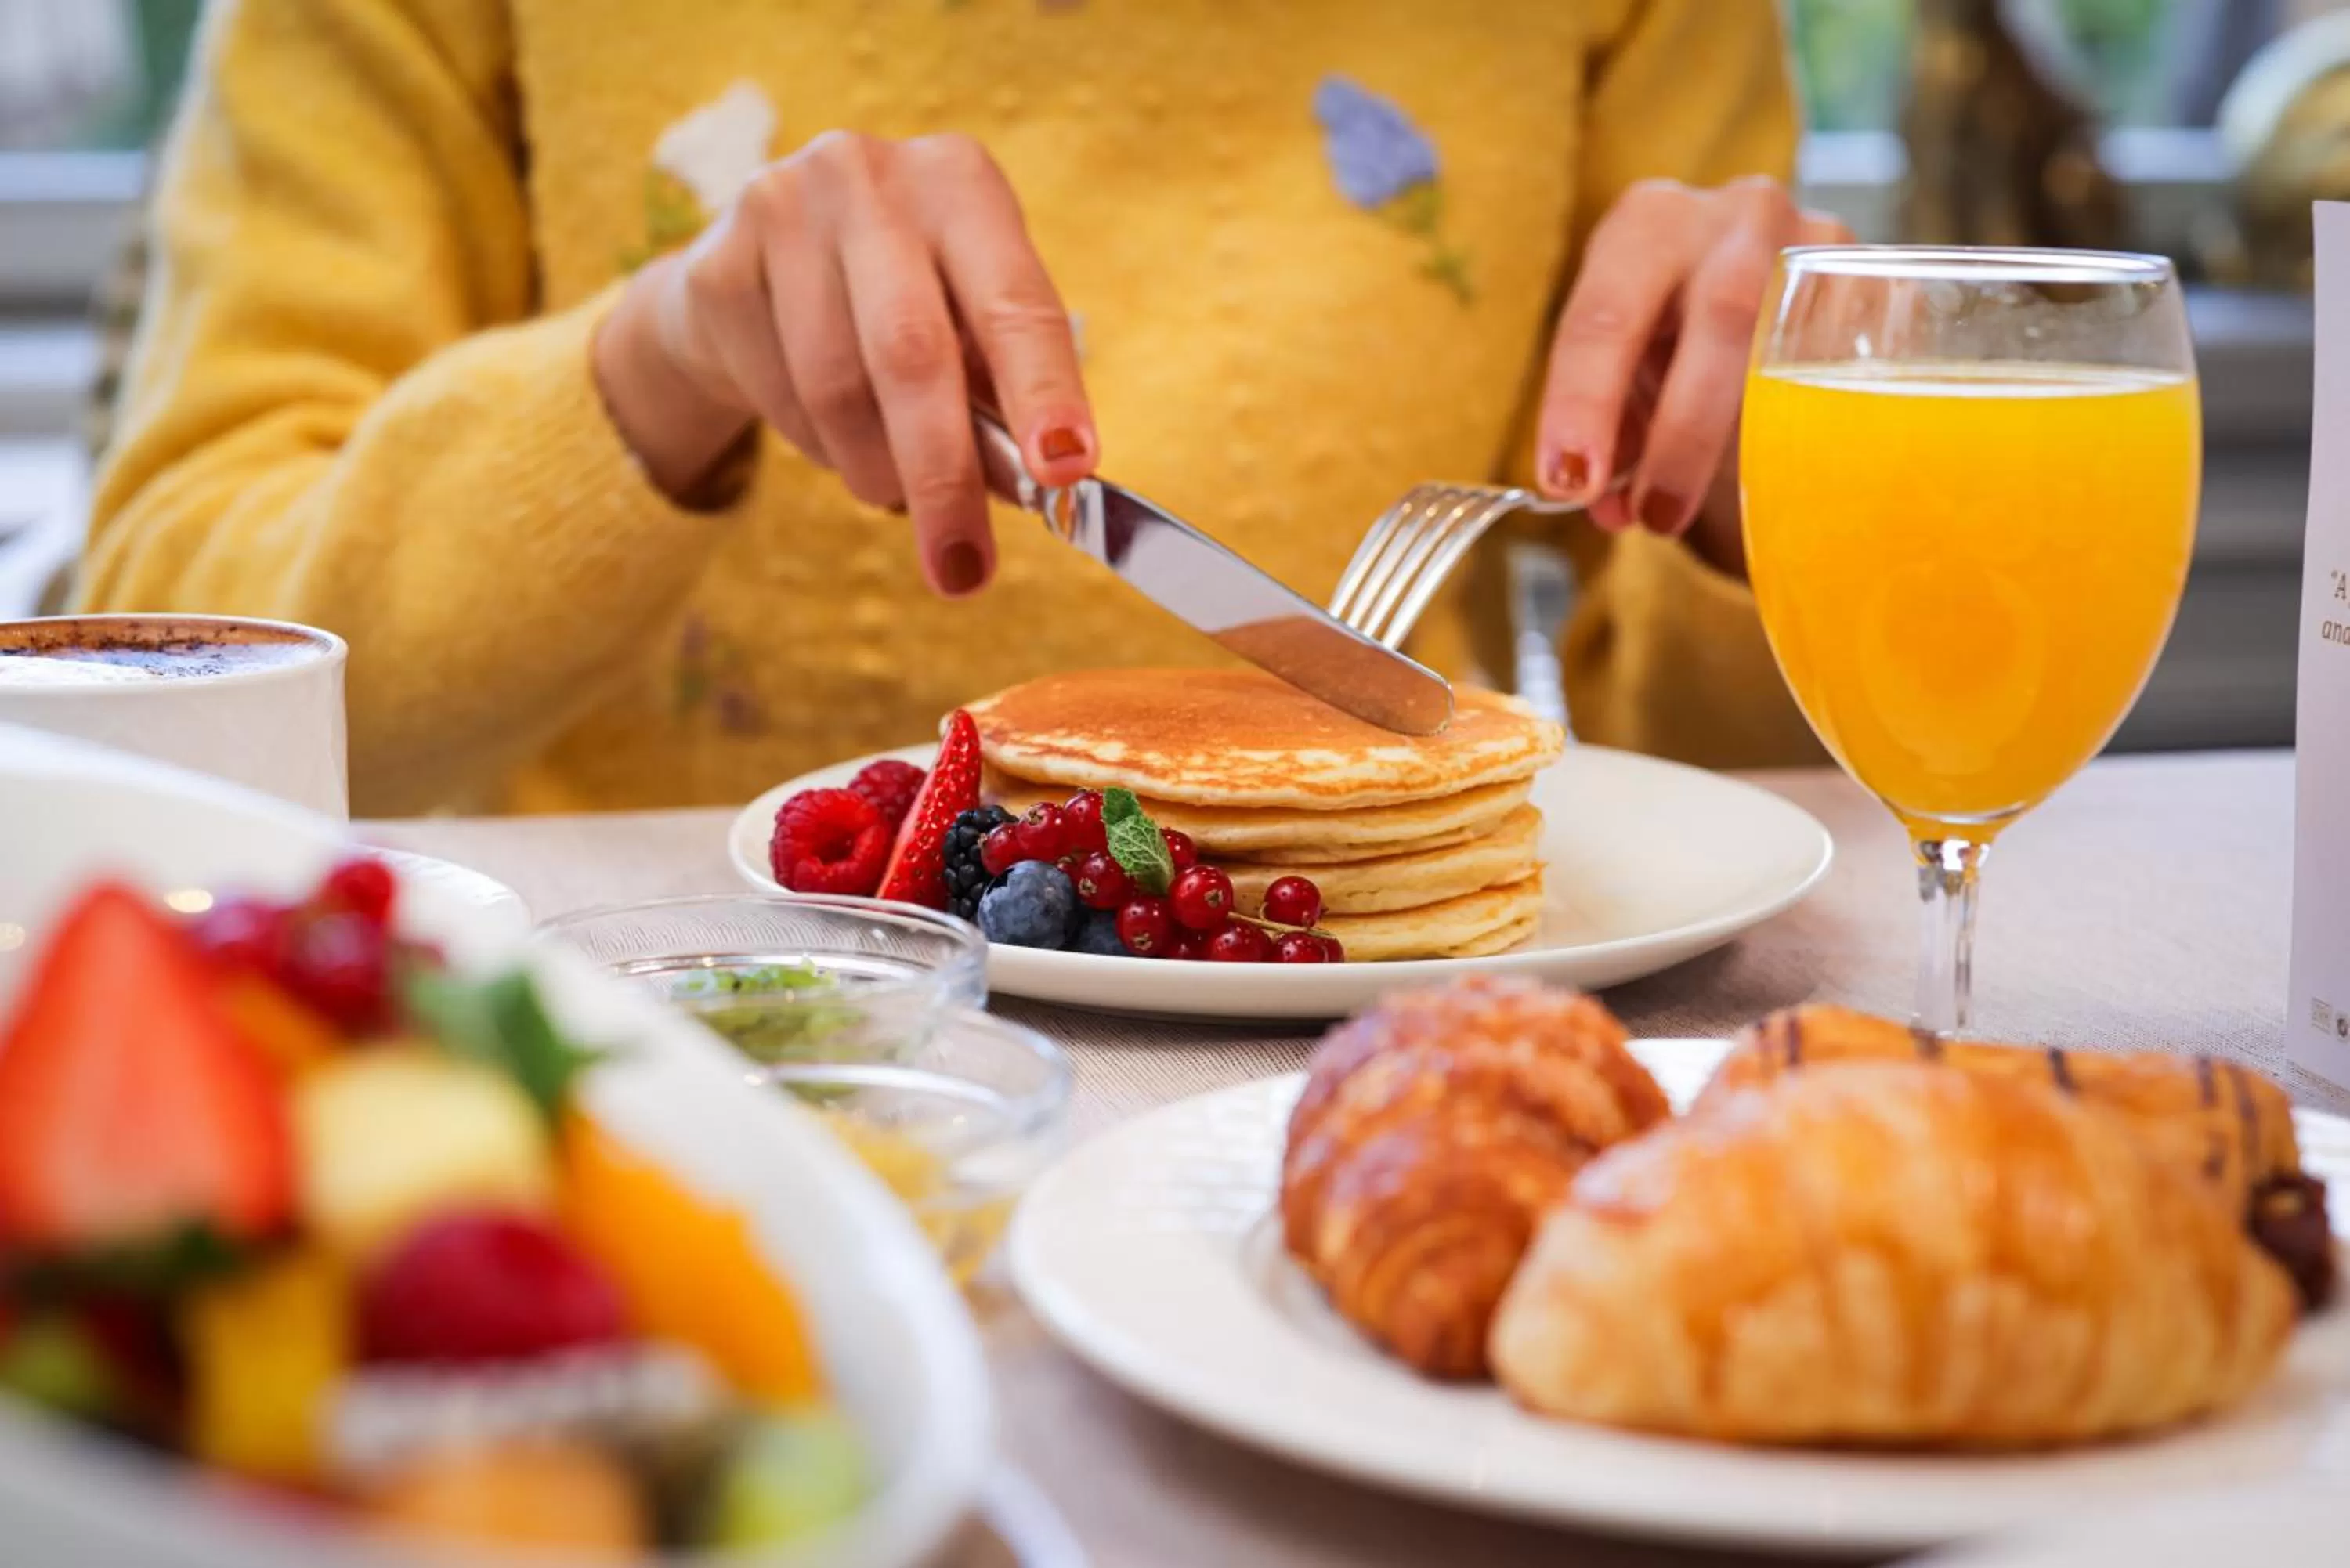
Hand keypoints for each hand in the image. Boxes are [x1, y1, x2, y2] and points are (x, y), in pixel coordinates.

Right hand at [592, 131, 1093, 596]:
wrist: (751, 271)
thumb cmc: (893, 304)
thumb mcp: (963, 323)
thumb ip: (1002, 392)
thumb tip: (1044, 483)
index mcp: (960, 183)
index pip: (1016, 303)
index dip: (1043, 391)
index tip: (1065, 469)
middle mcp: (870, 178)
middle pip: (913, 354)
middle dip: (944, 477)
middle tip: (964, 570)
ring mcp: (781, 212)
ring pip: (836, 392)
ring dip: (876, 471)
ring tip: (893, 487)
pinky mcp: (716, 268)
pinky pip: (778, 400)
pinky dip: (819, 448)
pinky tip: (830, 431)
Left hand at [1534, 176, 1849, 576]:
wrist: (1767, 296)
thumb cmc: (1675, 344)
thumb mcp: (1633, 375)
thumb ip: (1618, 433)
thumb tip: (1612, 505)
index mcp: (1648, 225)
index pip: (1606, 312)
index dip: (1581, 402)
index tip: (1571, 480)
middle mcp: (1737, 215)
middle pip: (1721, 314)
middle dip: (1683, 431)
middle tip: (1655, 515)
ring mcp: (1818, 241)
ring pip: (1798, 341)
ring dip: (1750, 440)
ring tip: (1714, 511)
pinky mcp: (1880, 281)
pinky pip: (1852, 359)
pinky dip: (1810, 426)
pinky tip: (1783, 474)